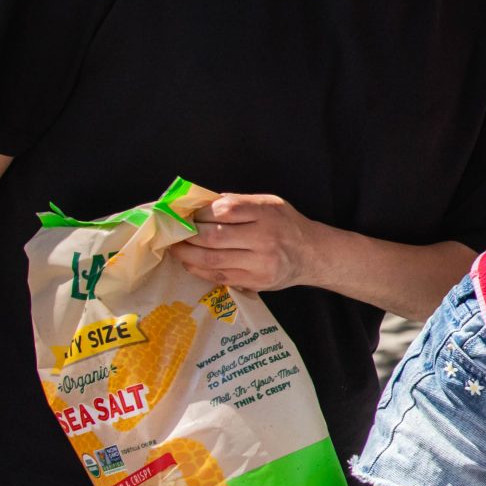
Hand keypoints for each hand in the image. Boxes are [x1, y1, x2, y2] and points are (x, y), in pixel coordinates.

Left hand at [175, 193, 315, 290]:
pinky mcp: (256, 281)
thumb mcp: (269, 203)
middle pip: (213, 236)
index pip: (225, 210)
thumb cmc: (286, 224)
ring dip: (186, 254)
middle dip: (187, 235)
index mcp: (267, 213)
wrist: (312, 254)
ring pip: (212, 259)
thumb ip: (238, 204)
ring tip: (175, 248)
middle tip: (173, 232)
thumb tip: (198, 205)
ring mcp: (260, 263)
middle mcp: (265, 238)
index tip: (186, 214)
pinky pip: (219, 276)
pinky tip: (190, 263)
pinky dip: (198, 269)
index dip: (199, 212)